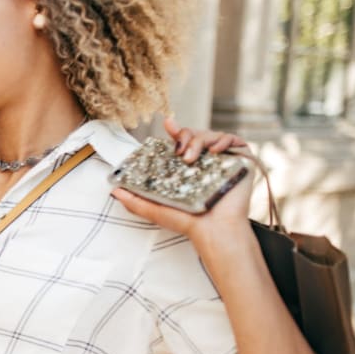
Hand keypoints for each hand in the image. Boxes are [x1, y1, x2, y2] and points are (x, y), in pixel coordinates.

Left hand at [111, 117, 252, 246]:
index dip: (175, 131)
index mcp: (187, 167)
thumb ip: (134, 200)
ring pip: (211, 134)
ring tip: (193, 158)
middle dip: (185, 137)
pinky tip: (215, 151)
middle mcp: (205, 160)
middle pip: (194, 134)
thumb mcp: (155, 209)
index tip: (168, 124)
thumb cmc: (188, 221)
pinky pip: (234, 139)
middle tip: (180, 152)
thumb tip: (113, 190)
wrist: (214, 229)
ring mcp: (223, 159)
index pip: (180, 142)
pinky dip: (224, 140)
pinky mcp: (241, 159)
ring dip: (199, 141)